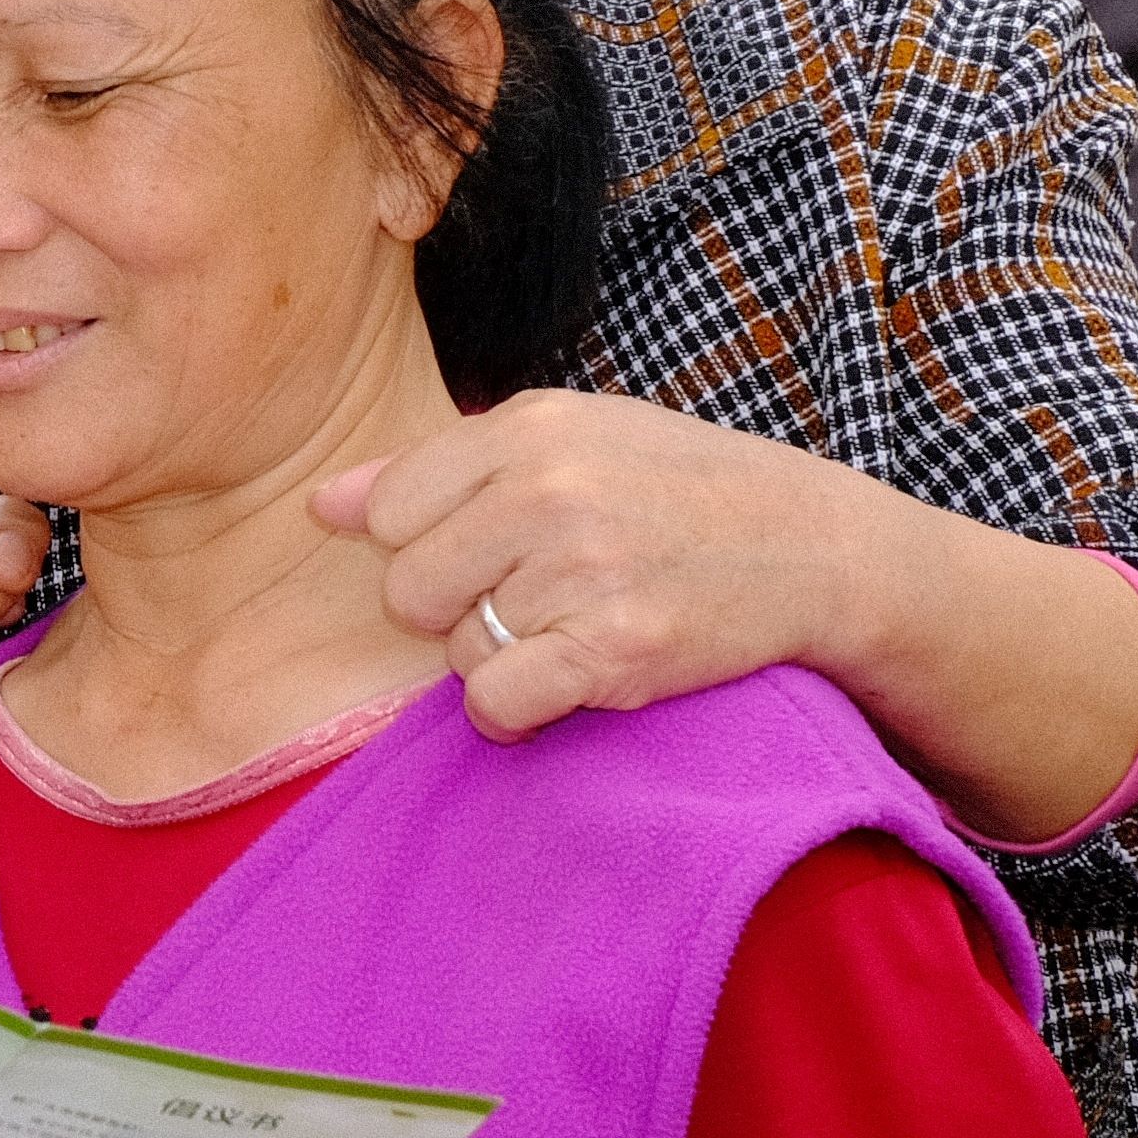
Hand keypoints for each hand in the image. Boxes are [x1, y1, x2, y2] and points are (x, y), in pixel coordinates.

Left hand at [314, 390, 915, 744]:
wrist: (813, 546)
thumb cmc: (678, 489)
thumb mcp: (570, 439)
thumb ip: (438, 467)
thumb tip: (324, 504)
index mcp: (529, 426)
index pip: (390, 508)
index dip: (428, 542)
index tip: (490, 547)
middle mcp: (549, 491)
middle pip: (408, 587)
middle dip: (455, 605)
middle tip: (532, 595)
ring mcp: (582, 571)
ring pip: (457, 649)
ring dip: (500, 655)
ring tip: (573, 623)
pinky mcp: (615, 650)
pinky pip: (496, 703)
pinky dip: (517, 711)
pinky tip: (565, 679)